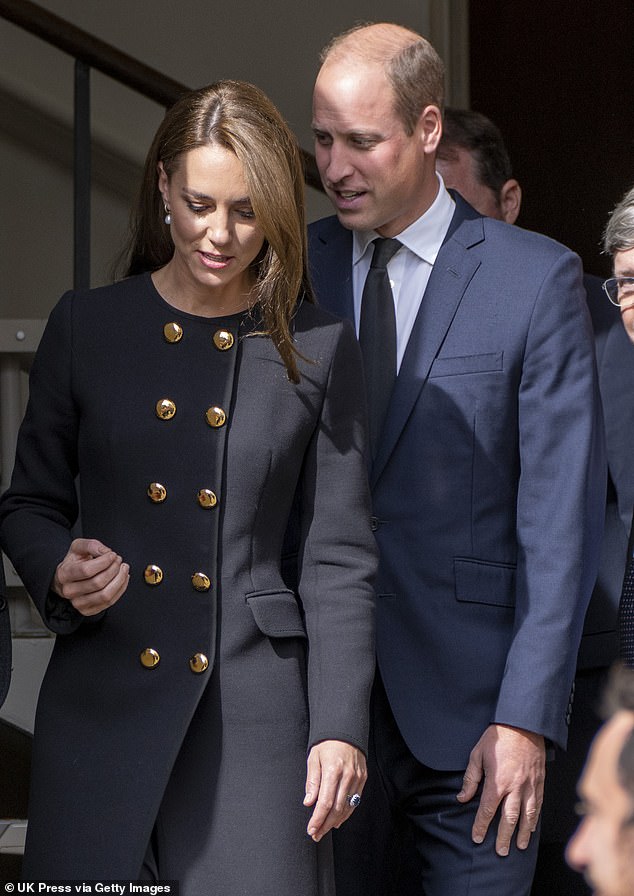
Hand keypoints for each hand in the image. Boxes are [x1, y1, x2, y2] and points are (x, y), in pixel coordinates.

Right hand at [53, 537, 129, 615]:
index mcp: (64, 574)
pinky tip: (122, 578)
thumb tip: (106, 552)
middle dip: (114, 569)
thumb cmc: (75, 561)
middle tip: (119, 560)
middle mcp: (68, 591)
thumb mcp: (79, 547)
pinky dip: (121, 589)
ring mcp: (77, 603)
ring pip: (105, 595)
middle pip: (98, 583)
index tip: (113, 554)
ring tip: (124, 568)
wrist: (69, 579)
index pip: (87, 570)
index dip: (104, 561)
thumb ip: (91, 545)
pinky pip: (109, 602)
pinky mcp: (87, 611)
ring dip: (120, 580)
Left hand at [304, 739, 366, 841]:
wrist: (346, 730)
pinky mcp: (363, 779)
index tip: (311, 829)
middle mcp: (347, 776)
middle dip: (325, 824)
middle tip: (316, 834)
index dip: (318, 819)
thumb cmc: (327, 743)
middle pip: (337, 809)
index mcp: (333, 770)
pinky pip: (355, 801)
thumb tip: (308, 802)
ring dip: (335, 822)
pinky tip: (337, 819)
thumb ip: (312, 781)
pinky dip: (346, 813)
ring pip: (347, 807)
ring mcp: (357, 778)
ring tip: (324, 829)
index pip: (325, 802)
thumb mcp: (314, 758)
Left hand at [456, 723, 544, 855]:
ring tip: (518, 846)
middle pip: (508, 819)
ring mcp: (529, 786)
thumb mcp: (477, 755)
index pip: (487, 810)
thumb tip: (462, 798)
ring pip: (526, 816)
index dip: (481, 826)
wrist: (523, 724)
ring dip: (522, 834)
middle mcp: (514, 788)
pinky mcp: (539, 782)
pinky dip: (534, 819)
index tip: (477, 838)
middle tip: (500, 852)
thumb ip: (471, 779)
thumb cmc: (498, 738)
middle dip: (503, 837)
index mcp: (497, 782)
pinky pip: (538, 805)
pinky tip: (531, 827)